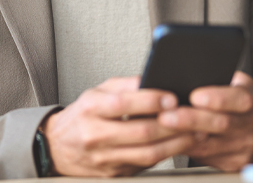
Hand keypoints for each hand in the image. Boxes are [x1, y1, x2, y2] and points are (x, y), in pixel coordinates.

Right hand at [44, 76, 199, 176]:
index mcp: (91, 109)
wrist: (58, 147)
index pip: (123, 104)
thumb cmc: (83, 116)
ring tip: (194, 132)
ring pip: (148, 153)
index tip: (172, 97)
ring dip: (176, 143)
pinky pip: (145, 165)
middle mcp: (95, 135)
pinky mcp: (114, 174)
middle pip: (141, 132)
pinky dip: (166, 155)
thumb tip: (154, 78)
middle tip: (192, 116)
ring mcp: (104, 159)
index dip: (150, 101)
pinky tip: (179, 145)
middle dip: (172, 124)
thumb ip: (124, 85)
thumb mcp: (97, 92)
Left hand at [156, 71, 252, 171]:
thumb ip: (213, 80)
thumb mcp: (232, 83)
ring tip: (162, 129)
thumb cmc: (235, 100)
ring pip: (210, 145)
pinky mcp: (234, 163)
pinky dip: (186, 149)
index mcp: (251, 98)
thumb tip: (181, 76)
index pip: (239, 98)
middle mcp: (252, 124)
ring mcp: (245, 146)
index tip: (194, 96)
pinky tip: (172, 142)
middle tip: (166, 116)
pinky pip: (206, 158)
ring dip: (183, 137)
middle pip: (221, 124)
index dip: (217, 98)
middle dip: (191, 120)